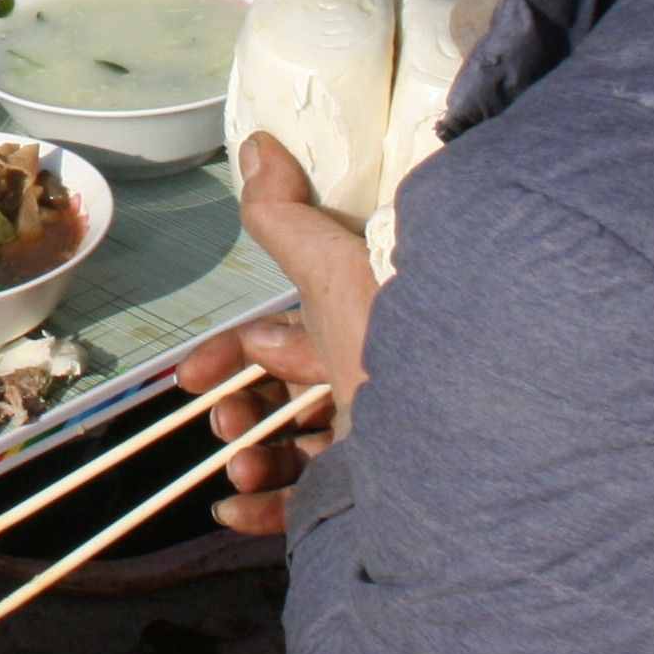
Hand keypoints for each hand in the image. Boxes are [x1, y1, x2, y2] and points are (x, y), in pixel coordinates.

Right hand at [171, 134, 379, 533]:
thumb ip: (289, 219)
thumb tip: (260, 143)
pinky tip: (234, 510)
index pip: (291, 336)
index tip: (190, 372)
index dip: (234, 350)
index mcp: (370, 334)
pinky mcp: (378, 505)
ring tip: (240, 467)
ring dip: (253, 456)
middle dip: (242, 406)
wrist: (463, 475)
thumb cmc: (400, 361)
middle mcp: (380, 390)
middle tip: (221, 422)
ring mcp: (382, 451)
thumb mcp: (337, 278)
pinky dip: (265, 509)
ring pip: (300, 450)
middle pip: (293, 396)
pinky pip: (316, 507)